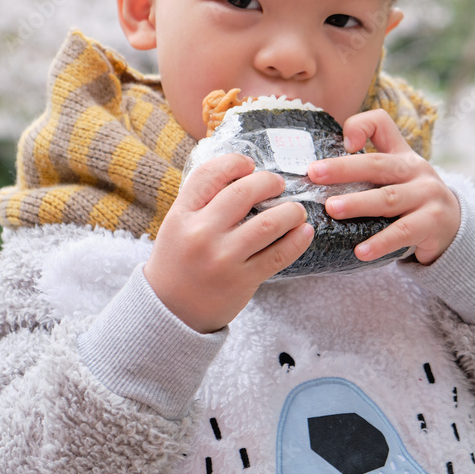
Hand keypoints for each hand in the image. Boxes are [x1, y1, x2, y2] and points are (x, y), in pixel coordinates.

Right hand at [143, 153, 312, 332]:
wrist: (170, 311)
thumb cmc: (178, 261)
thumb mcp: (177, 225)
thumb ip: (202, 202)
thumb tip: (243, 174)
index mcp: (181, 215)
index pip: (210, 174)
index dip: (235, 162)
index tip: (249, 165)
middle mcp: (201, 233)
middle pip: (244, 191)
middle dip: (269, 182)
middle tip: (278, 185)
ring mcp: (223, 258)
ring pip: (270, 223)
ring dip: (291, 211)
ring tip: (295, 210)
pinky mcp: (242, 280)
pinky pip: (279, 255)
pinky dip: (298, 240)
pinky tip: (304, 231)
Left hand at [307, 109, 460, 264]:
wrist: (453, 226)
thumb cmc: (411, 199)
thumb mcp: (395, 177)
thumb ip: (365, 169)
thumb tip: (323, 173)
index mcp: (401, 154)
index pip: (382, 124)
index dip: (361, 126)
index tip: (343, 142)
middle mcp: (416, 170)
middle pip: (378, 164)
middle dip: (344, 168)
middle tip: (315, 174)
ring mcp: (427, 195)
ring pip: (389, 198)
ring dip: (358, 203)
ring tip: (332, 209)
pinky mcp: (433, 222)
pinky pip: (403, 232)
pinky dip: (381, 242)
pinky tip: (361, 251)